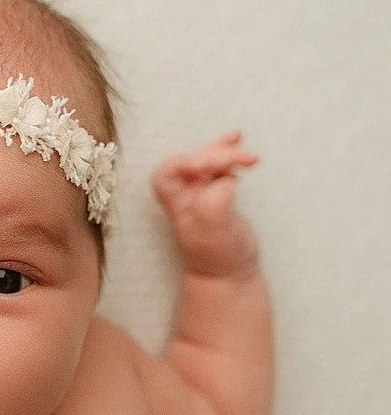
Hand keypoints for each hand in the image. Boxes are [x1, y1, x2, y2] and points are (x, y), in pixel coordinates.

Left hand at [151, 130, 259, 278]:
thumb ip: (214, 204)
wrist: (229, 275)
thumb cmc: (217, 256)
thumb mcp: (214, 232)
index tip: (209, 167)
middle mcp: (184, 195)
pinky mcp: (216, 192)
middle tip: (244, 159)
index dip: (185, 163)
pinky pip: (219, 166)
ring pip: (206, 159)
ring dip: (225, 150)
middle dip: (216, 155)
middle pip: (191, 161)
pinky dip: (228, 152)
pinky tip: (237, 139)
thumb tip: (224, 180)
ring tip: (246, 150)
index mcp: (176, 204)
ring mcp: (200, 193)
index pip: (167, 173)